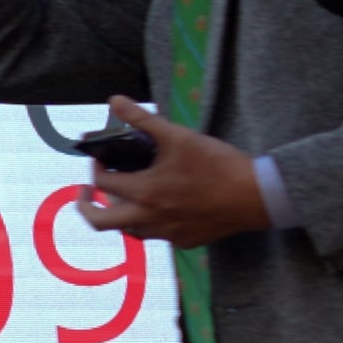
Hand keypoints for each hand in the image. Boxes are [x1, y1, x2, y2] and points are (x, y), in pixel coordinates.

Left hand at [77, 96, 269, 247]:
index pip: (103, 182)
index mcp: (145, 192)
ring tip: (124, 194)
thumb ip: (143, 119)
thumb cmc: (218, 164)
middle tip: (87, 190)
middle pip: (99, 222)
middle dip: (85, 205)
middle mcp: (150, 219)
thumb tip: (114, 100)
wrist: (257, 196)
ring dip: (119, 213)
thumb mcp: (178, 136)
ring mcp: (167, 234)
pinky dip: (148, 221)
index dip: (95, 167)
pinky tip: (160, 205)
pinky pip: (156, 235)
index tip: (99, 157)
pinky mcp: (185, 242)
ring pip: (128, 230)